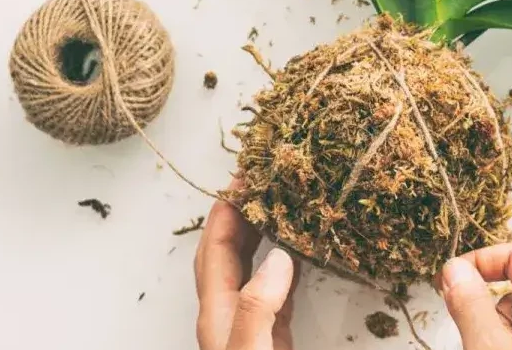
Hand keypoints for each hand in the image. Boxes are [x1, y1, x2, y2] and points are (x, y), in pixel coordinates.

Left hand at [194, 198, 297, 349]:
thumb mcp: (250, 348)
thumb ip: (257, 306)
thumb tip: (278, 257)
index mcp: (216, 309)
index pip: (215, 246)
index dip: (226, 210)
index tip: (243, 179)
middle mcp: (229, 310)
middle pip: (227, 250)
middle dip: (239, 214)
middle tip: (260, 185)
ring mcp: (249, 321)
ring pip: (249, 266)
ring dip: (259, 235)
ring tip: (277, 208)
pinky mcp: (272, 333)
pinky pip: (275, 288)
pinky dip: (284, 265)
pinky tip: (296, 254)